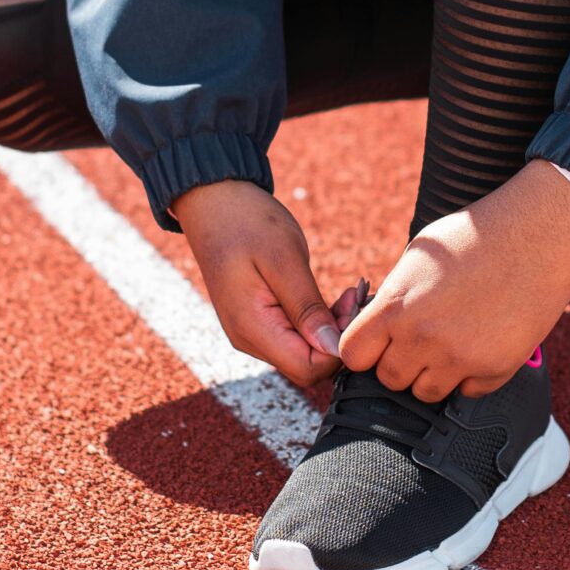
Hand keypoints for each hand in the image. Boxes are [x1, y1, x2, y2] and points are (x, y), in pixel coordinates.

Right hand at [171, 179, 348, 391]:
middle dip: (338, 338)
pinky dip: (319, 322)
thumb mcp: (284, 258)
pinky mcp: (258, 320)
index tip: (353, 306)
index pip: (307, 368)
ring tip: (349, 293)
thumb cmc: (246, 221)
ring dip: (331, 329)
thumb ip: (308, 307)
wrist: (213, 201)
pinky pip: (295, 336)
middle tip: (356, 296)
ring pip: (304, 352)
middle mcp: (249, 338)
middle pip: (307, 365)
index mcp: (252, 327)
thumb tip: (334, 348)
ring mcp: (252, 331)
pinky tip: (334, 297)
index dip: (338, 347)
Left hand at [338, 162, 569, 402]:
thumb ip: (393, 298)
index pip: (351, 355)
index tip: (378, 341)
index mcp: (395, 306)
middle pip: (389, 379)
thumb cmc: (475, 235)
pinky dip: (471, 375)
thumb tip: (377, 328)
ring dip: (433, 373)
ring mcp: (460, 358)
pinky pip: (468, 391)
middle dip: (400, 362)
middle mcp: (422, 338)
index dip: (364, 349)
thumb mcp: (417, 258)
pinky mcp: (495, 369)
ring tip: (452, 340)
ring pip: (426, 392)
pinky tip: (483, 341)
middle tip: (422, 338)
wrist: (536, 234)